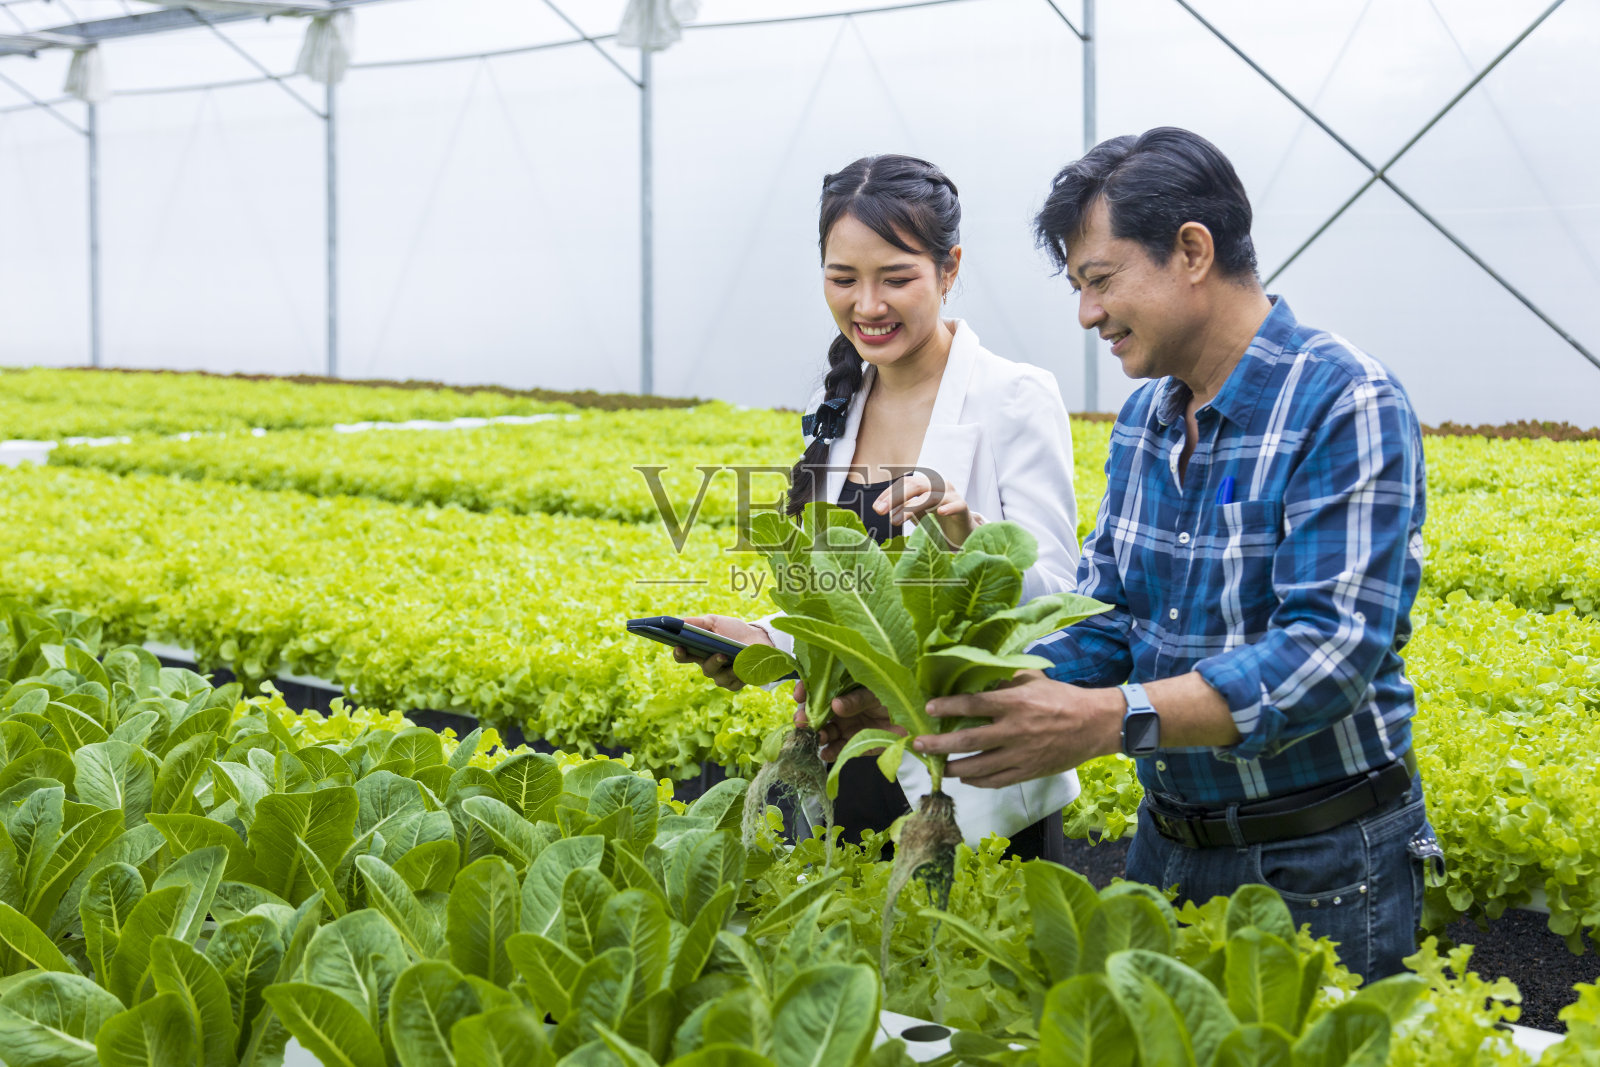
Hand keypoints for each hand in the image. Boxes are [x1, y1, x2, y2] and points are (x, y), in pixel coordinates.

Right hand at [670, 615, 771, 691]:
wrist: (757, 639)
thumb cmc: (733, 631)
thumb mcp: (715, 622)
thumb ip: (697, 623)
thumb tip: (679, 622)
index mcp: (699, 652)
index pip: (683, 656)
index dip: (679, 653)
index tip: (679, 647)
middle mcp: (708, 666)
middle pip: (705, 669)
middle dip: (712, 662)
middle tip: (720, 654)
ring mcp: (721, 677)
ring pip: (719, 678)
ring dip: (731, 668)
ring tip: (737, 658)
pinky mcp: (734, 684)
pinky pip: (733, 683)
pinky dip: (740, 674)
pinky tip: (745, 667)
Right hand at [793, 683, 902, 761]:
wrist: (916, 721)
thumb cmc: (895, 699)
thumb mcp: (876, 693)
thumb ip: (856, 699)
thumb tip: (834, 705)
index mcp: (842, 688)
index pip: (818, 686)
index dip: (806, 689)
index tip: (799, 694)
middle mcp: (839, 708)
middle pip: (815, 712)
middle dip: (805, 717)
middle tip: (801, 722)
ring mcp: (844, 727)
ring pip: (823, 732)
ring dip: (817, 735)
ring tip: (816, 738)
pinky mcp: (852, 745)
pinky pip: (837, 750)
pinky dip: (830, 752)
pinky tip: (825, 753)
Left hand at [875, 471, 977, 546]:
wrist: (963, 531)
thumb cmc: (938, 521)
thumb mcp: (918, 512)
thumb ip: (903, 507)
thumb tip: (881, 508)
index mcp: (927, 484)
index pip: (906, 483)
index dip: (889, 494)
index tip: (876, 507)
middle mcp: (940, 485)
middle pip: (916, 485)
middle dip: (895, 498)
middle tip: (880, 512)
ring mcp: (953, 496)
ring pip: (931, 496)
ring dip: (911, 508)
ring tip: (896, 521)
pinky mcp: (964, 508)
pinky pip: (957, 505)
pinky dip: (948, 507)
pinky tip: (940, 512)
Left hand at [912, 671, 1123, 787]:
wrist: (1094, 725)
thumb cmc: (1061, 698)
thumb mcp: (1033, 679)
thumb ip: (1005, 680)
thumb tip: (977, 678)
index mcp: (1015, 703)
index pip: (974, 705)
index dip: (948, 706)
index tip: (928, 709)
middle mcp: (1015, 731)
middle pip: (968, 740)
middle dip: (939, 744)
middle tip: (919, 745)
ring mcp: (1021, 755)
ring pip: (979, 767)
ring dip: (953, 768)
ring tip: (937, 767)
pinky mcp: (1029, 772)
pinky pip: (997, 781)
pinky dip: (978, 781)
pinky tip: (966, 778)